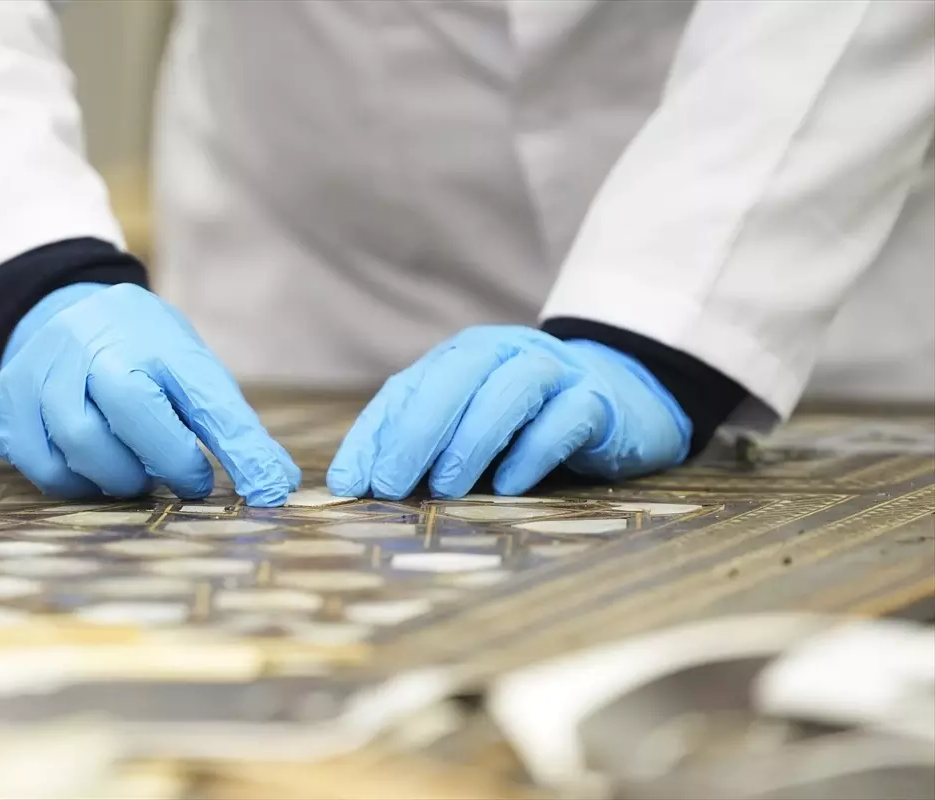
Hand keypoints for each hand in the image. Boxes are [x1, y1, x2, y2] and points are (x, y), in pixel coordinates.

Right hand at [0, 282, 299, 505]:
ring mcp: (43, 372)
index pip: (208, 394)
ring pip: (81, 443)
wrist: (57, 315)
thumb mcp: (190, 371)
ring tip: (135, 472)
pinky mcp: (7, 404)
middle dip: (167, 460)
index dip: (241, 448)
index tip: (267, 491)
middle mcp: (95, 345)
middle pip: (134, 411)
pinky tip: (91, 468)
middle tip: (185, 480)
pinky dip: (74, 482)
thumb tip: (278, 485)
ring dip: (119, 477)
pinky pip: (41, 466)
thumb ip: (231, 427)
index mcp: (156, 337)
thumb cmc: (140, 356)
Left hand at [326, 326, 690, 499]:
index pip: (407, 388)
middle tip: (388, 486)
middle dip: (415, 433)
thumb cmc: (529, 421)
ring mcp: (554, 372)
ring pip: (508, 389)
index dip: (373, 436)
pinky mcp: (599, 401)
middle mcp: (504, 354)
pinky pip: (565, 418)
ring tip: (444, 489)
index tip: (347, 484)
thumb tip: (357, 485)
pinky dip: (533, 450)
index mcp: (461, 357)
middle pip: (454, 378)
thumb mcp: (469, 428)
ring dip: (471, 440)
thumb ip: (420, 445)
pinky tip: (509, 486)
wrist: (625, 398)